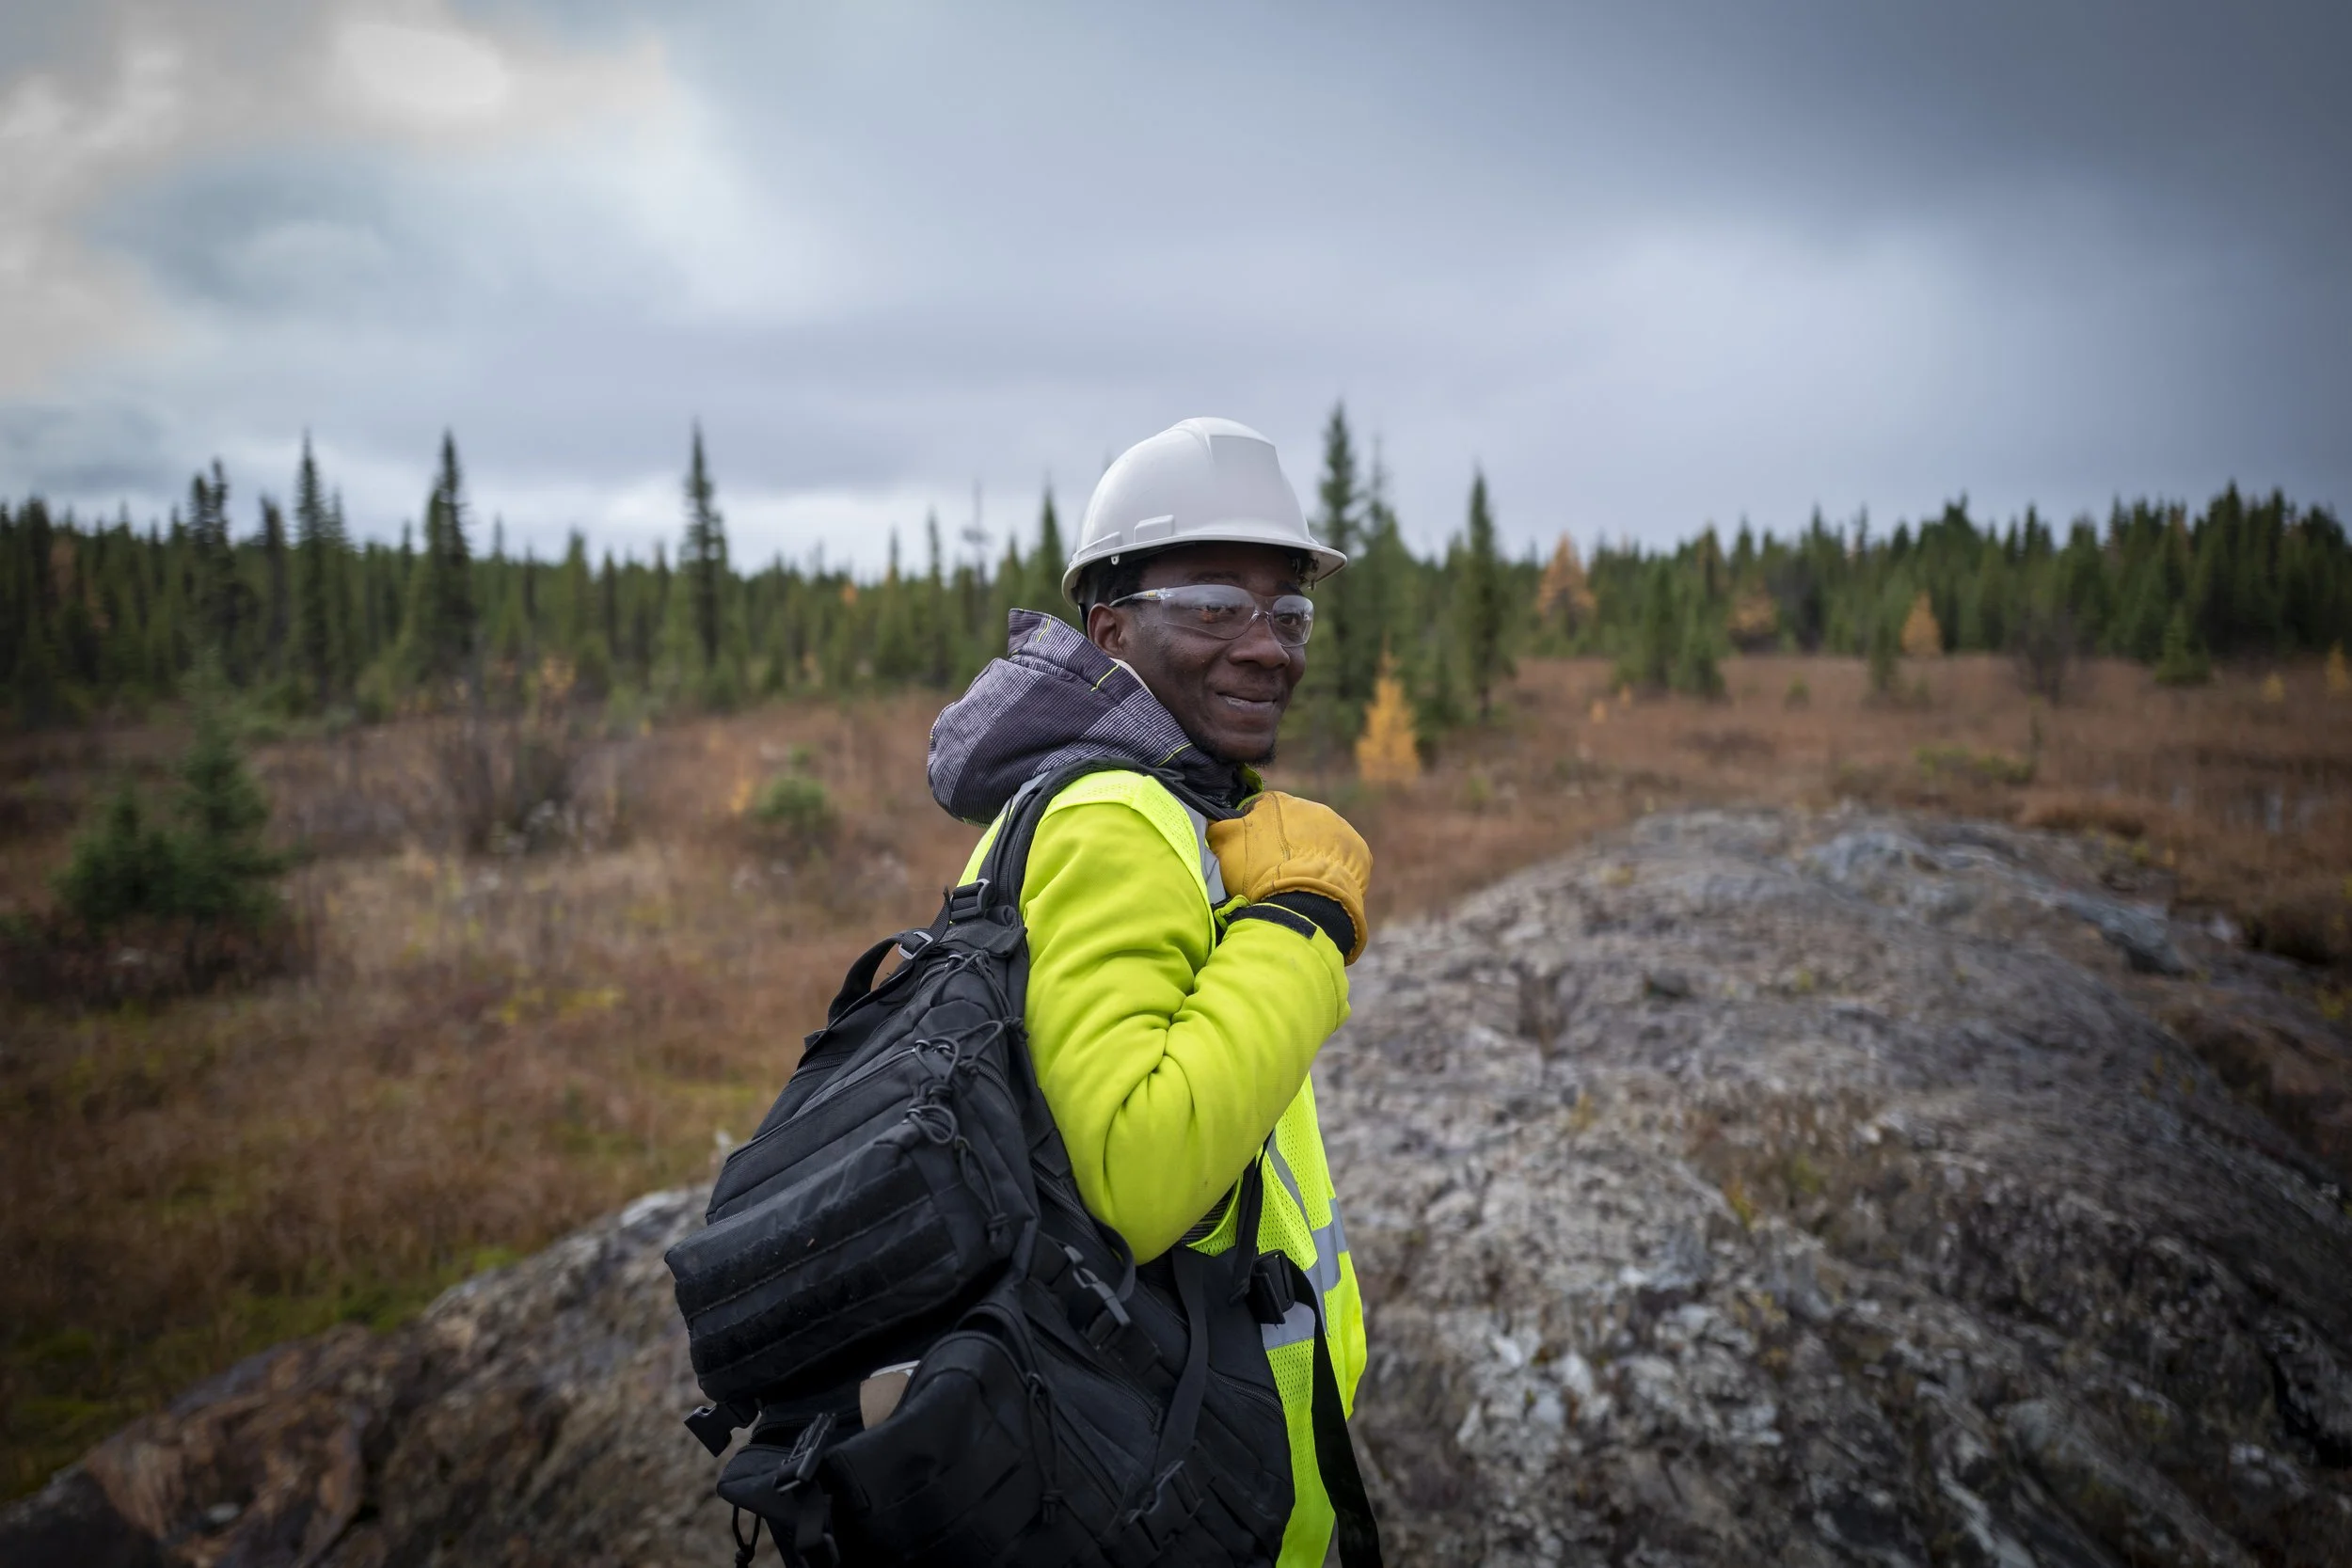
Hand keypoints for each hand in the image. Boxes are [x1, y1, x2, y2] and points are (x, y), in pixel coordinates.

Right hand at [1206, 791, 1372, 961]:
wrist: (1305, 903)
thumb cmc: (1260, 874)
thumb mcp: (1226, 848)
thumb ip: (1220, 827)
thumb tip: (1217, 819)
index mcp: (1278, 801)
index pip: (1261, 809)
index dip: (1253, 832)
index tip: (1250, 856)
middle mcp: (1311, 806)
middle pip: (1294, 824)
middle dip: (1286, 844)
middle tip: (1276, 873)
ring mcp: (1339, 827)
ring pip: (1320, 840)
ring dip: (1311, 856)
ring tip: (1301, 884)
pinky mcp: (1358, 851)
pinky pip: (1342, 858)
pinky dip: (1332, 871)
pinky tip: (1322, 888)